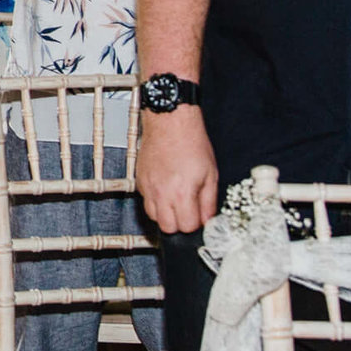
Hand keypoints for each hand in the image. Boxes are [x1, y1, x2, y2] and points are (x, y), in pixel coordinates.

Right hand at [138, 106, 220, 233]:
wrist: (170, 123)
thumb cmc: (191, 143)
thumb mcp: (210, 174)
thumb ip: (209, 201)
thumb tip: (207, 219)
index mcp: (182, 193)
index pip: (187, 227)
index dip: (195, 224)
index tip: (199, 217)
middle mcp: (162, 193)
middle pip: (167, 227)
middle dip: (179, 224)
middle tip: (188, 212)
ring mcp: (148, 188)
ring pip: (153, 216)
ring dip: (165, 214)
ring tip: (176, 200)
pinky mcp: (140, 181)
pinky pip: (146, 201)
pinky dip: (156, 200)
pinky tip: (166, 189)